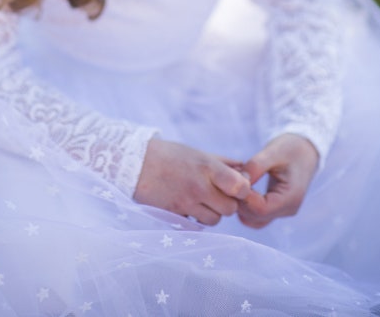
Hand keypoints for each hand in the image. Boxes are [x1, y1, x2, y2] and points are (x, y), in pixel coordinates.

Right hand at [134, 137, 251, 225]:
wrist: (136, 164)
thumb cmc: (169, 155)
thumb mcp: (197, 153)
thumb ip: (222, 162)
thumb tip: (244, 167)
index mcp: (207, 167)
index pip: (240, 187)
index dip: (242, 189)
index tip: (235, 187)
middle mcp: (199, 187)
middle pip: (230, 209)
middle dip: (226, 203)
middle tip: (215, 195)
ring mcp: (187, 203)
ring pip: (214, 221)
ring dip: (211, 214)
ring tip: (200, 201)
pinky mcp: (175, 216)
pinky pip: (196, 226)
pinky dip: (195, 220)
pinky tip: (187, 207)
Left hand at [237, 133, 318, 228]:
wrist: (305, 150)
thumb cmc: (291, 148)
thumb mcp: (273, 152)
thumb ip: (255, 167)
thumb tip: (238, 182)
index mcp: (290, 198)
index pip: (260, 209)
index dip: (243, 197)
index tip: (232, 180)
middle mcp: (287, 209)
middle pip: (256, 216)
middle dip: (239, 201)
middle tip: (229, 181)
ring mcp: (282, 211)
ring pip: (254, 219)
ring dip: (241, 205)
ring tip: (235, 184)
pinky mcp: (275, 208)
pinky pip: (256, 215)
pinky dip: (246, 206)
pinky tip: (241, 188)